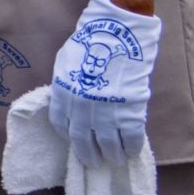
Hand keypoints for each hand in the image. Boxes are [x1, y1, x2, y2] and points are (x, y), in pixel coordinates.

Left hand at [47, 0, 159, 169]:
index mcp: (63, 94)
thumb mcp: (66, 62)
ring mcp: (106, 112)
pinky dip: (131, 147)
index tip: (76, 142)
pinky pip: (130, 138)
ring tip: (115, 160)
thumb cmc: (91, 41)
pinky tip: (132, 151)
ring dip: (111, 155)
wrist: (117, 32)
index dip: (69, 136)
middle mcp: (81, 108)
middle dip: (89, 155)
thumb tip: (70, 99)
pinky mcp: (130, 111)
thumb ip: (67, 84)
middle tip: (95, 162)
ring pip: (107, 144)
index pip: (61, 125)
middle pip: (82, 141)